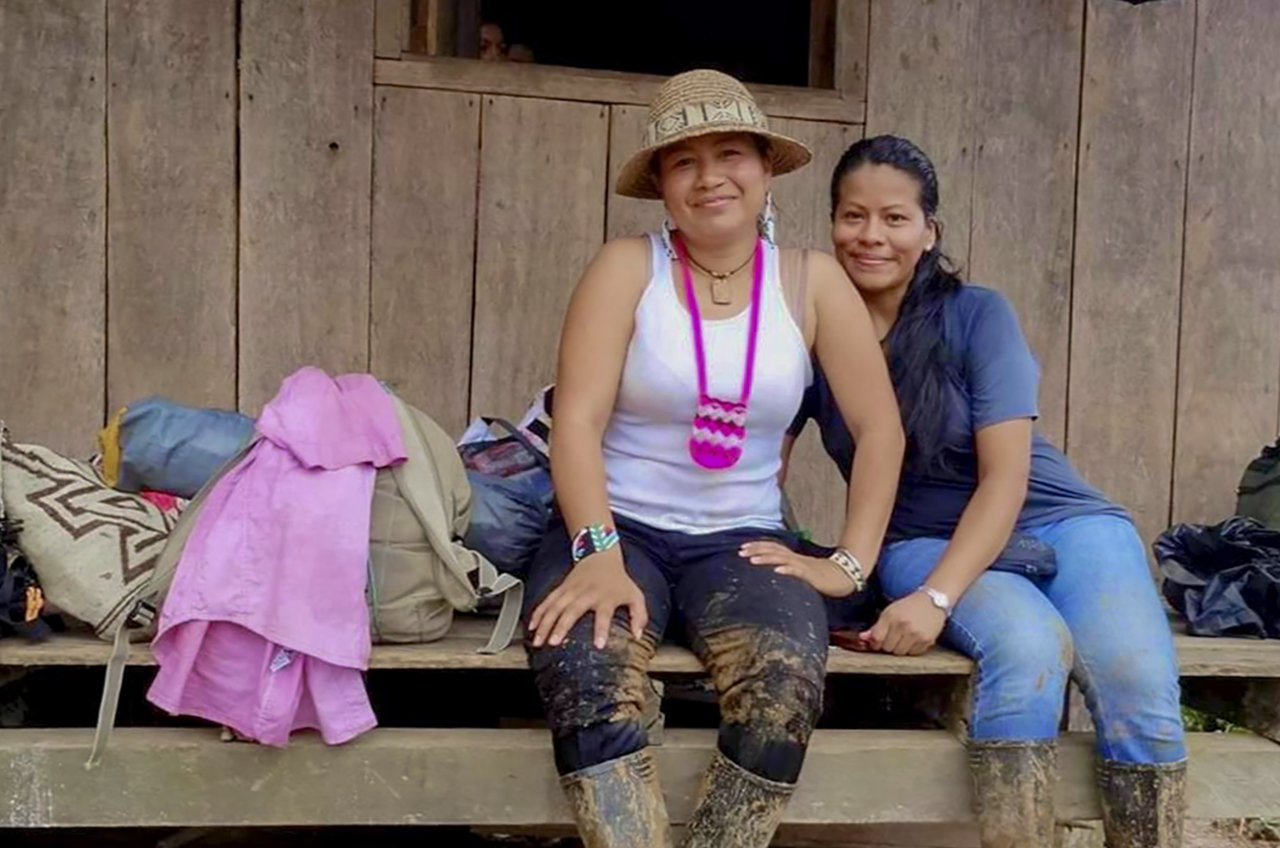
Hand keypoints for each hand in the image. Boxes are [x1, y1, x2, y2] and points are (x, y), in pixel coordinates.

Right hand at [529, 547, 646, 649]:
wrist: (601, 555)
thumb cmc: (619, 580)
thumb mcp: (635, 595)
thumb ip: (639, 616)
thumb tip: (638, 636)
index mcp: (606, 597)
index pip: (604, 615)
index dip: (601, 629)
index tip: (598, 645)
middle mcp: (587, 594)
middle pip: (573, 610)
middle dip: (562, 626)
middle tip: (554, 643)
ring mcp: (572, 590)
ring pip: (555, 607)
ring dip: (545, 624)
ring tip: (538, 641)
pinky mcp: (562, 588)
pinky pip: (547, 601)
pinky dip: (538, 613)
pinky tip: (531, 627)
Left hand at [740, 539, 861, 597]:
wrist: (842, 577)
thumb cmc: (820, 575)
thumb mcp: (799, 570)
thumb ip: (787, 567)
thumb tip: (771, 569)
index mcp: (792, 557)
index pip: (772, 547)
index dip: (757, 546)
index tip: (742, 547)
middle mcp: (795, 558)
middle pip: (774, 550)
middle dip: (756, 550)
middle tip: (740, 551)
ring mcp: (803, 565)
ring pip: (782, 559)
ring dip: (767, 558)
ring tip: (752, 560)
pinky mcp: (811, 574)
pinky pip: (797, 571)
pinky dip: (786, 569)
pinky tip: (776, 571)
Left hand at [856, 591, 946, 655]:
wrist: (933, 601)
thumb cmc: (909, 606)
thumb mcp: (890, 611)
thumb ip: (876, 626)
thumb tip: (863, 638)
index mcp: (891, 616)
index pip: (877, 638)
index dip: (875, 642)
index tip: (878, 641)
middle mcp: (903, 626)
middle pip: (888, 648)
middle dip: (888, 645)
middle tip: (893, 637)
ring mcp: (916, 634)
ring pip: (900, 653)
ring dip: (899, 648)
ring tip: (903, 638)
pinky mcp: (926, 640)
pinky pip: (913, 653)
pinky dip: (911, 649)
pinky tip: (913, 639)